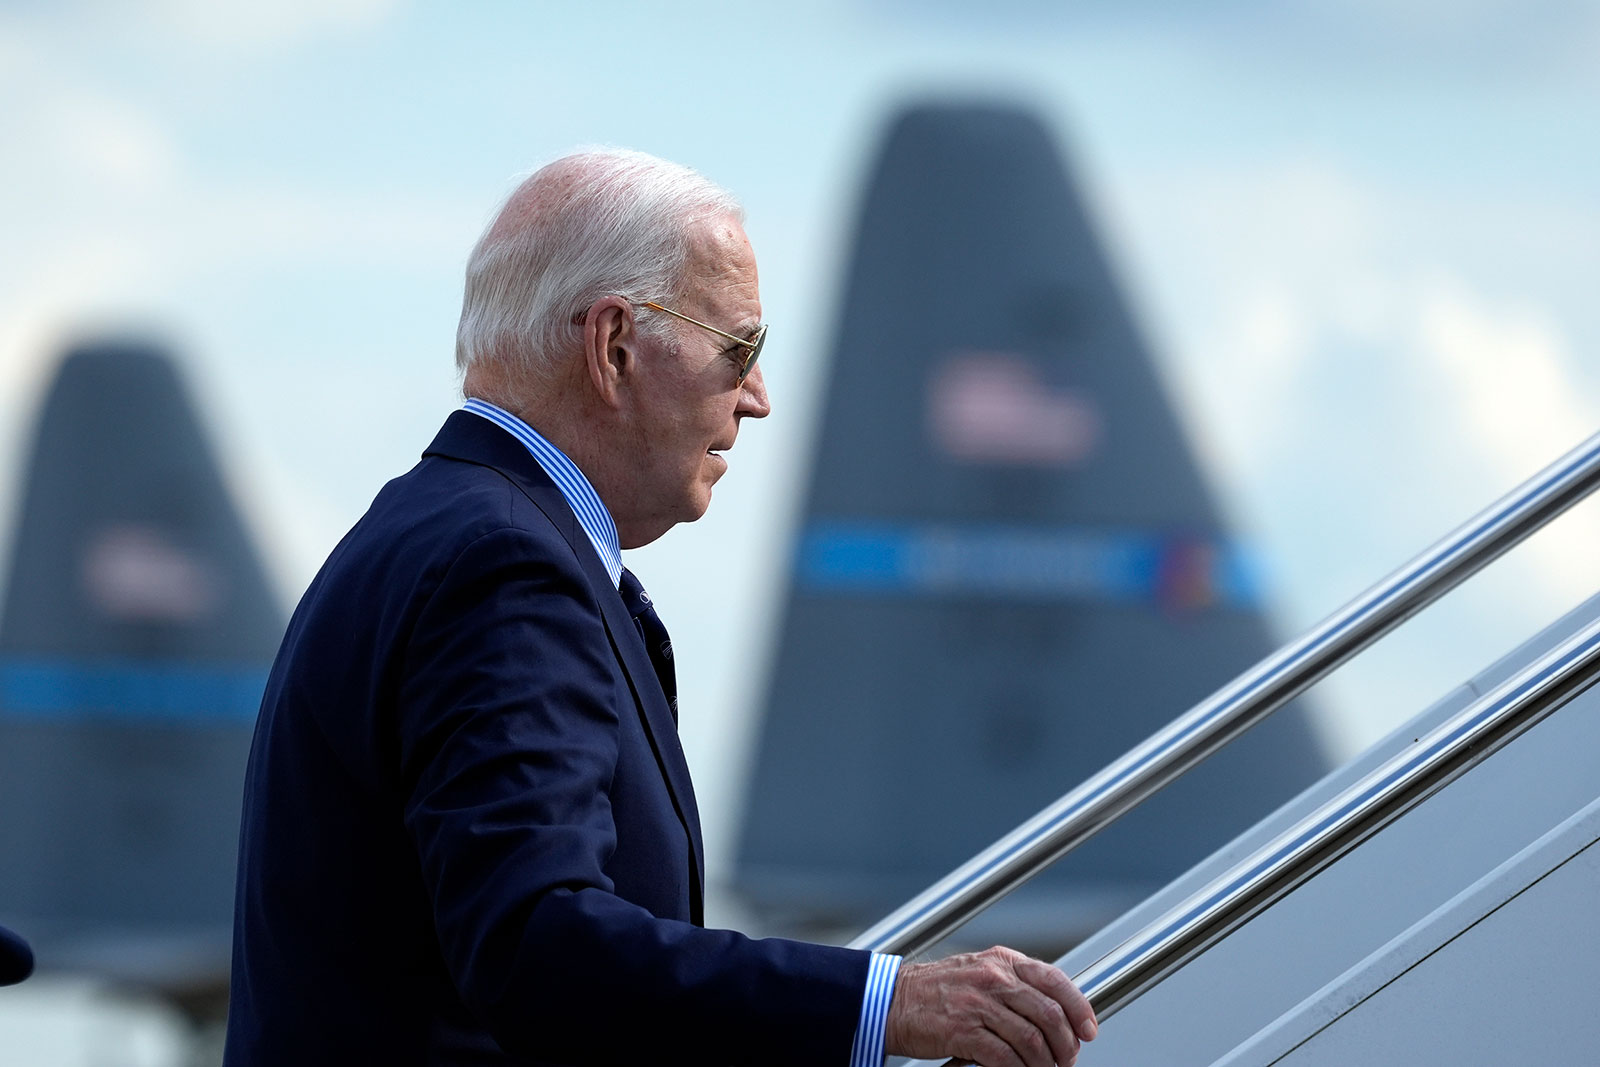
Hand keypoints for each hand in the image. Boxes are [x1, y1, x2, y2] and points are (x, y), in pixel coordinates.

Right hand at [884, 946, 1097, 1066]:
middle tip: (1067, 1059)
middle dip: (1066, 1043)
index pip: (1055, 980)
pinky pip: (1005, 1057)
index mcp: (1002, 961)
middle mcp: (993, 978)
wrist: (893, 1000)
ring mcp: (978, 1004)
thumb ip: (1013, 984)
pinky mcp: (963, 1030)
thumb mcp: (979, 971)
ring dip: (1045, 1063)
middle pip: (1049, 1014)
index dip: (1080, 1008)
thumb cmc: (936, 990)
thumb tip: (1052, 1012)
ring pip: (1032, 1039)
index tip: (1089, 1030)